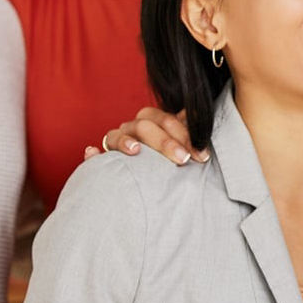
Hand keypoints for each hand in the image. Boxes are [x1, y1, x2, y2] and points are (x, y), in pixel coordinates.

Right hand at [83, 107, 207, 165]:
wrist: (152, 182)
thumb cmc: (173, 163)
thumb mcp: (186, 149)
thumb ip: (194, 138)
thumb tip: (210, 128)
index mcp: (156, 122)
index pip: (168, 120)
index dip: (186, 135)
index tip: (202, 156)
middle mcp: (135, 128)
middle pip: (145, 125)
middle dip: (165, 142)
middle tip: (183, 159)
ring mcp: (117, 142)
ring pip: (117, 135)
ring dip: (126, 141)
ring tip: (136, 151)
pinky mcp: (102, 160)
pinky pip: (94, 155)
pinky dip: (92, 154)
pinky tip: (92, 153)